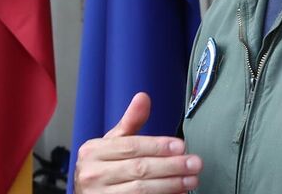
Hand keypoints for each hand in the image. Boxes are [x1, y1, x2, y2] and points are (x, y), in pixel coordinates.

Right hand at [73, 92, 201, 193]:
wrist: (88, 193)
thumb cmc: (101, 168)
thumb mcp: (111, 143)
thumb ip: (129, 123)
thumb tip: (143, 97)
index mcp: (93, 151)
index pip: (130, 146)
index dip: (157, 146)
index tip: (180, 146)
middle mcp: (93, 173)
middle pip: (138, 168)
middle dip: (170, 165)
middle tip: (194, 163)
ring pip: (142, 189)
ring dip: (171, 184)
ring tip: (191, 179)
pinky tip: (177, 192)